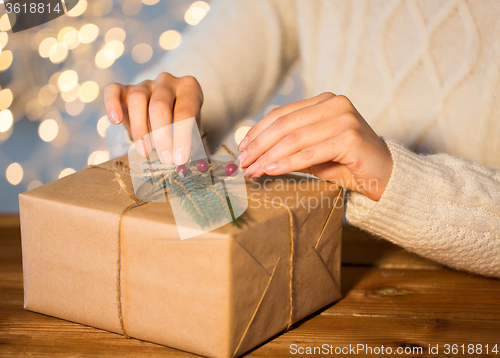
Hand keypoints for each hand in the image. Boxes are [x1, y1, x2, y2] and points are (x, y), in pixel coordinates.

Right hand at [104, 73, 202, 163]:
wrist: (168, 114)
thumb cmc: (183, 125)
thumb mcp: (192, 132)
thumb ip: (188, 141)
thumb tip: (180, 159)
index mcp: (189, 88)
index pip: (185, 111)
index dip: (182, 136)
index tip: (180, 158)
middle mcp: (167, 81)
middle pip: (159, 105)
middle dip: (162, 135)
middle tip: (165, 158)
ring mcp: (146, 83)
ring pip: (137, 99)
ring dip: (139, 128)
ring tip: (144, 150)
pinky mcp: (125, 88)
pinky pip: (114, 90)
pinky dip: (111, 104)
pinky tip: (115, 121)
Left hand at [236, 93, 392, 200]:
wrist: (386, 176)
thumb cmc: (348, 164)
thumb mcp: (314, 153)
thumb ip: (290, 147)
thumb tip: (255, 151)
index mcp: (324, 102)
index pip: (282, 113)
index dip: (258, 131)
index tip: (242, 149)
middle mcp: (334, 104)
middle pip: (285, 124)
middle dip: (259, 145)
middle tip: (243, 163)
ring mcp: (344, 118)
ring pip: (294, 138)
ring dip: (268, 156)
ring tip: (253, 170)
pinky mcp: (349, 137)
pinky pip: (309, 152)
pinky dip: (287, 162)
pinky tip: (271, 170)